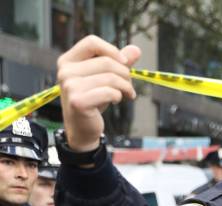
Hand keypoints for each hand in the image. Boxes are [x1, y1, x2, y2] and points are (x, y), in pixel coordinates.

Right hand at [56, 35, 140, 151]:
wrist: (82, 128)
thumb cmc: (93, 100)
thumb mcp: (105, 78)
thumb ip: (118, 63)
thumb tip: (136, 49)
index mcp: (68, 61)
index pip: (91, 42)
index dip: (112, 50)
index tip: (124, 63)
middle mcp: (65, 71)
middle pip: (106, 61)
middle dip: (125, 74)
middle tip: (129, 86)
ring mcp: (70, 86)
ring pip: (111, 78)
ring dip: (126, 87)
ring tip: (127, 94)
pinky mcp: (78, 101)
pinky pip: (109, 92)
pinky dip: (119, 96)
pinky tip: (117, 100)